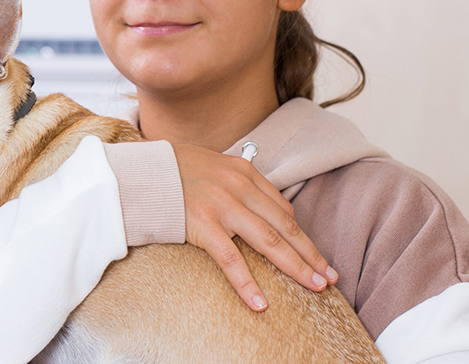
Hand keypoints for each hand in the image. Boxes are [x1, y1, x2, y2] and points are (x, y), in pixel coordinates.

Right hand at [174, 143, 337, 311]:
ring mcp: (222, 206)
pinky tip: (261, 302)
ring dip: (296, 266)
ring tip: (314, 286)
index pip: (281, 207)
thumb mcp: (212, 167)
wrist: (139, 172)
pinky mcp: (203, 225)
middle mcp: (239, 188)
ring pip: (270, 241)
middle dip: (310, 253)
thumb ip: (236, 184)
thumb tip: (260, 209)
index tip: (312, 253)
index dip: (299, 234)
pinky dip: (248, 283)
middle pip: (285, 226)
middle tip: (329, 276)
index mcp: (243, 173)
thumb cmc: (172, 171)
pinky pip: (231, 260)